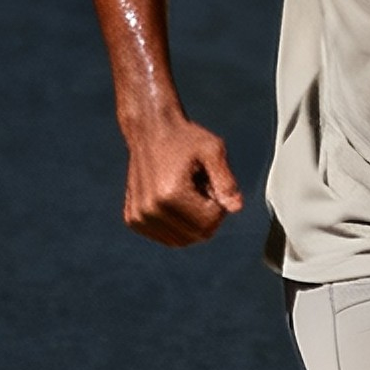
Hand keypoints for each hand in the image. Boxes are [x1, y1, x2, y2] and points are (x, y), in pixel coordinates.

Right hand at [120, 113, 245, 244]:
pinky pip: (167, 237)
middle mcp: (151, 209)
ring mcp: (139, 217)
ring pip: (182, 240)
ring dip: (191, 222)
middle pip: (197, 235)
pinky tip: (173, 200)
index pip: (209, 223)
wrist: (150, 130)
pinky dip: (176, 225)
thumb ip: (226, 181)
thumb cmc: (184, 137)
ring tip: (186, 193)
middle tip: (200, 188)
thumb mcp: (212, 150)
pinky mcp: (134, 220)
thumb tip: (236, 208)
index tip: (212, 184)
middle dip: (206, 216)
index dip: (219, 206)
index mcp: (170, 194)